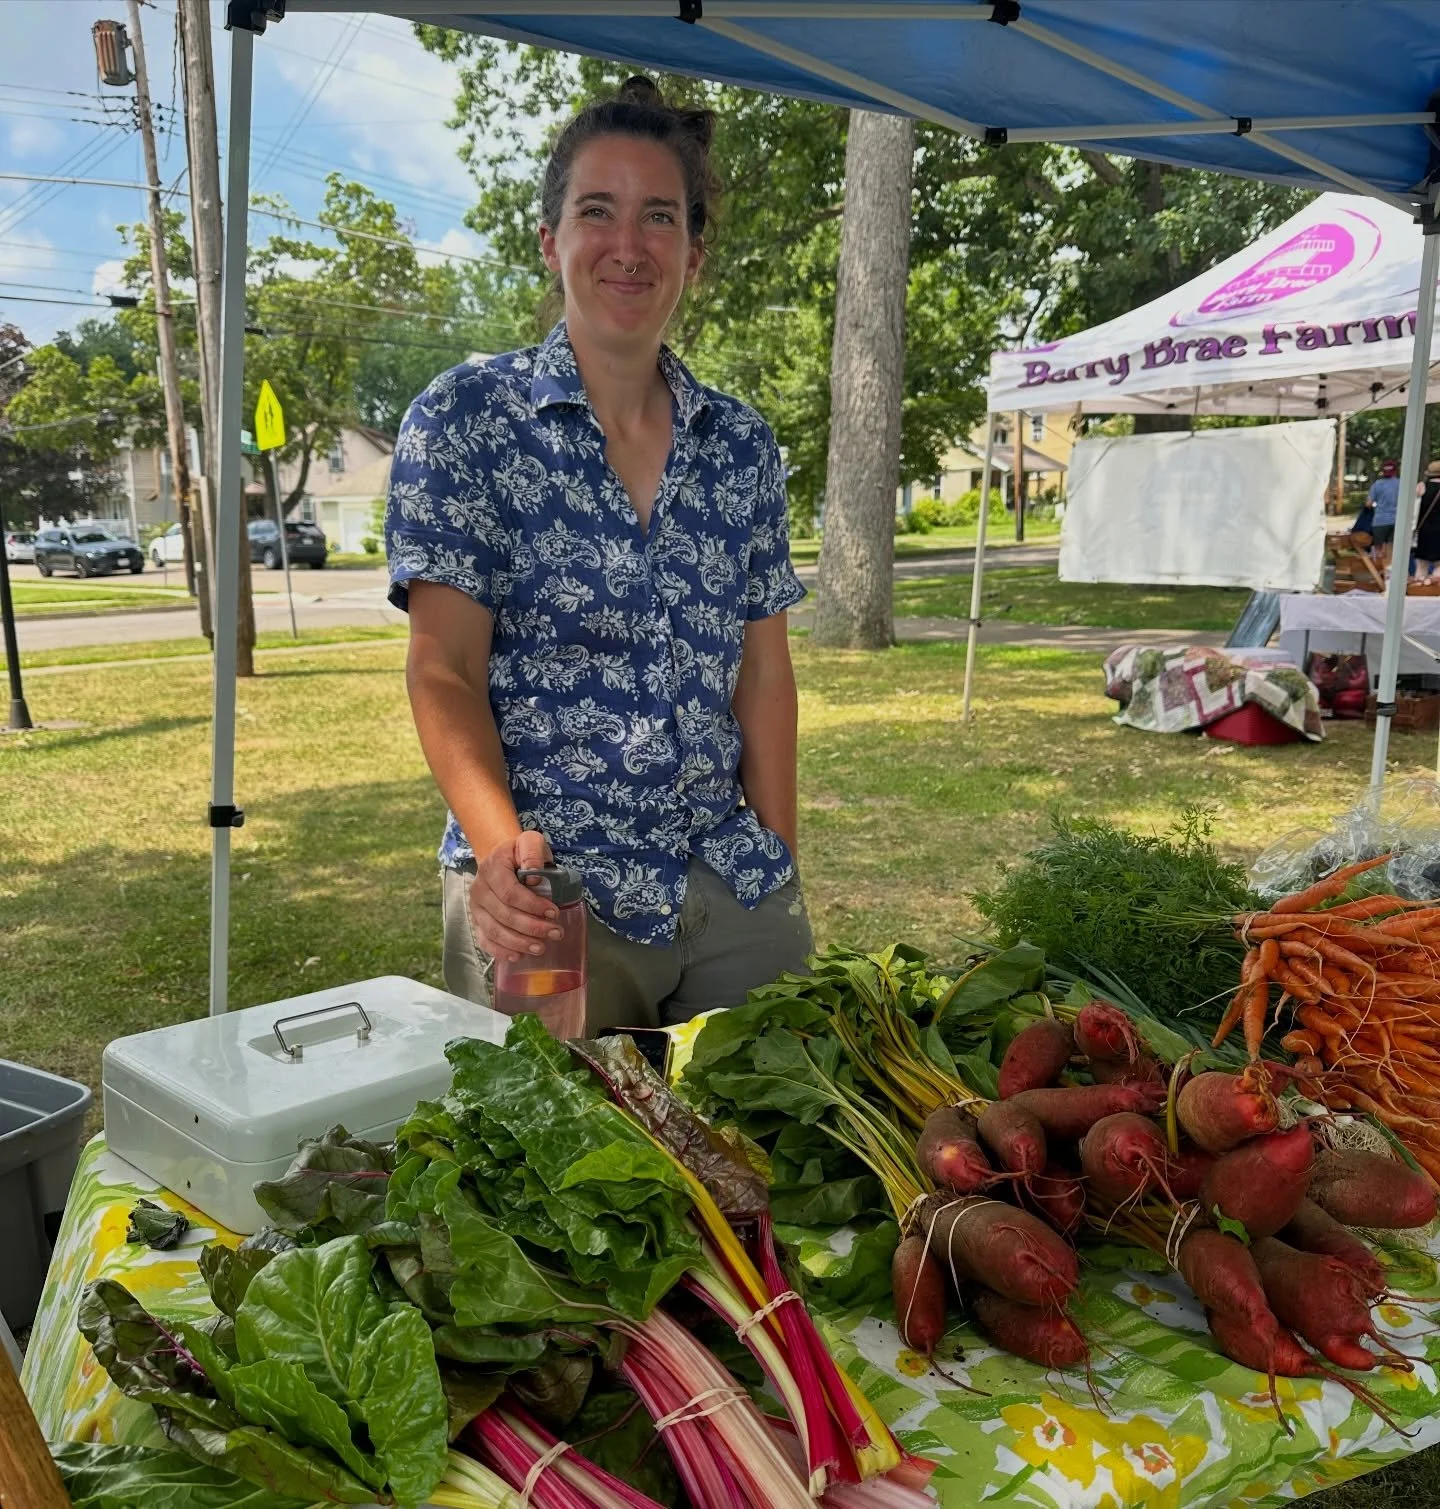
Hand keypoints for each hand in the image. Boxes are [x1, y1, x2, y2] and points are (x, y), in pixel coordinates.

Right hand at [467, 830, 562, 961]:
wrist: (502, 860)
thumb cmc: (520, 853)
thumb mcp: (530, 841)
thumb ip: (533, 852)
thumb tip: (534, 877)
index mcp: (491, 868)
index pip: (510, 893)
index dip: (533, 906)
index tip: (554, 913)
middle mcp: (479, 889)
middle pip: (504, 915)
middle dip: (532, 927)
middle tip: (556, 933)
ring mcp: (476, 907)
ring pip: (494, 931)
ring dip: (519, 943)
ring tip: (541, 948)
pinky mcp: (477, 921)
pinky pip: (485, 940)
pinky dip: (501, 951)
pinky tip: (518, 956)